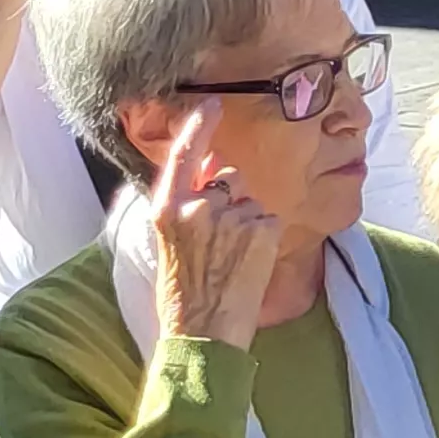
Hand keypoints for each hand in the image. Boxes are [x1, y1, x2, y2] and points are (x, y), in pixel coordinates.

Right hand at [149, 101, 282, 347]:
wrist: (202, 333)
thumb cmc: (183, 292)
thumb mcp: (170, 242)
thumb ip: (186, 205)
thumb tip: (210, 171)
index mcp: (168, 209)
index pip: (185, 156)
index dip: (200, 127)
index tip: (212, 104)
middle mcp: (199, 206)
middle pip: (230, 178)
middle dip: (232, 198)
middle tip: (221, 242)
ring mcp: (233, 217)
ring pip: (253, 200)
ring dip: (250, 220)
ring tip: (233, 258)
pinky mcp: (263, 230)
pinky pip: (270, 219)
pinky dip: (266, 236)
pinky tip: (250, 262)